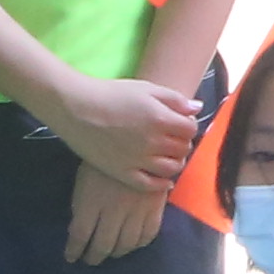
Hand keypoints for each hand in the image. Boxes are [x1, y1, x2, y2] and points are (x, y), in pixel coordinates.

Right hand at [47, 73, 207, 193]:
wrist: (75, 108)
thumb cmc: (110, 94)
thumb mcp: (146, 88)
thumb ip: (174, 99)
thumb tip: (198, 108)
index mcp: (160, 119)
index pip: (190, 129)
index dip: (188, 125)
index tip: (180, 123)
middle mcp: (152, 142)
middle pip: (183, 149)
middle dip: (182, 143)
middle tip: (173, 139)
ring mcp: (137, 159)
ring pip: (171, 169)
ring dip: (175, 163)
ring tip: (167, 156)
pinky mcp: (122, 172)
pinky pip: (150, 185)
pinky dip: (161, 184)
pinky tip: (163, 180)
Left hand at [63, 163, 169, 268]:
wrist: (137, 141)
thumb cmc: (104, 160)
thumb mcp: (84, 180)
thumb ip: (82, 206)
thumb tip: (80, 231)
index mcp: (91, 201)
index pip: (80, 235)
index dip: (74, 250)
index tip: (72, 257)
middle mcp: (114, 210)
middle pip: (103, 244)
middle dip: (94, 256)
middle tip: (90, 260)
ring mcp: (136, 210)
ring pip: (126, 243)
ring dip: (117, 253)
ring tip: (111, 253)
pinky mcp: (155, 207)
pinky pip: (148, 234)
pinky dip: (139, 244)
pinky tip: (132, 243)